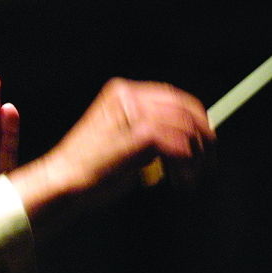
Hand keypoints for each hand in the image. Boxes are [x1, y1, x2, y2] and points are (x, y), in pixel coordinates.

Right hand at [9, 77, 213, 230]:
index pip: (172, 97)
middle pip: (183, 108)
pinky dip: (186, 163)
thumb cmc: (88, 168)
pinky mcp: (140, 133)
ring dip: (196, 155)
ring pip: (184, 127)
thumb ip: (148, 131)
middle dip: (203, 136)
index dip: (194, 118)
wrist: (63, 180)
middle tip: (208, 161)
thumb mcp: (121, 138)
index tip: (205, 139)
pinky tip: (181, 179)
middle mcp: (129, 95)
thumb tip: (184, 137)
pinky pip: (179, 143)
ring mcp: (134, 112)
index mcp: (122, 92)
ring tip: (190, 177)